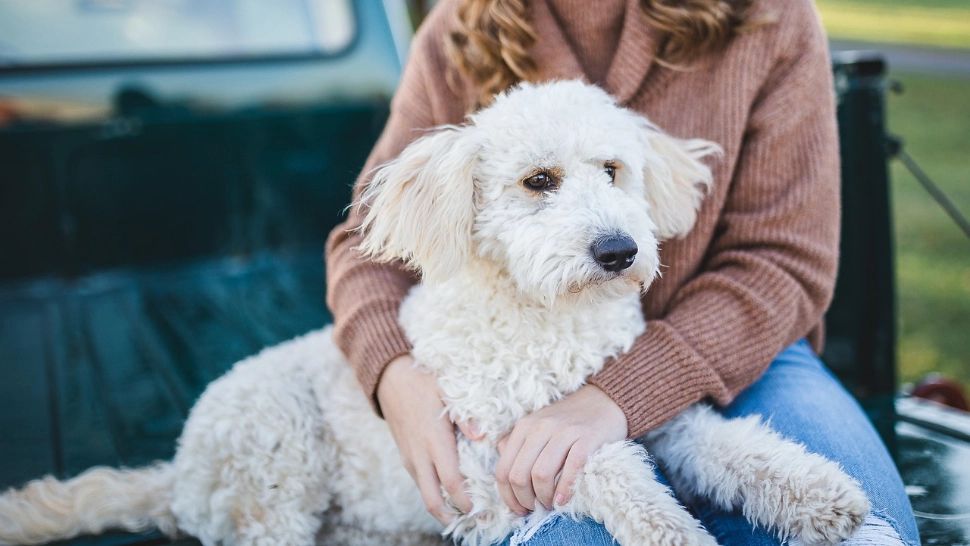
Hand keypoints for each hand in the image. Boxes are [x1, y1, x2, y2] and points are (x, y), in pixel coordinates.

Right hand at [377, 354, 472, 523]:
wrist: (390, 379)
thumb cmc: (423, 383)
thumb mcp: (447, 391)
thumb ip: (465, 415)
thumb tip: (482, 436)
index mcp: (434, 440)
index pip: (450, 481)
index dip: (464, 500)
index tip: (479, 510)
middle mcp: (420, 454)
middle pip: (432, 499)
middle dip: (450, 516)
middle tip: (471, 520)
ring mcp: (410, 457)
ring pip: (424, 493)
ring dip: (442, 506)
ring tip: (464, 511)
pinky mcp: (406, 457)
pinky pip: (420, 482)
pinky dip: (434, 493)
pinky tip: (449, 492)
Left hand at [494, 385, 626, 513]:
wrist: (604, 402)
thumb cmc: (568, 423)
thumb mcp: (537, 428)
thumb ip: (516, 446)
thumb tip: (504, 476)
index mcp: (524, 427)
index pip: (503, 470)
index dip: (508, 496)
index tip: (519, 509)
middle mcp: (540, 427)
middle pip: (519, 475)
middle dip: (525, 500)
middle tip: (536, 509)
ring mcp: (564, 431)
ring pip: (541, 474)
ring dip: (544, 498)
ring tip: (550, 505)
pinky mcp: (587, 438)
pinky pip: (571, 468)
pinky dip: (565, 490)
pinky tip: (563, 500)